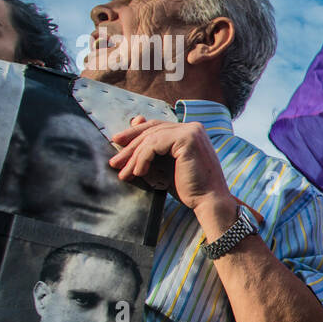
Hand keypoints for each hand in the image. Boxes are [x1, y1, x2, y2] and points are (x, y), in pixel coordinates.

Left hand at [109, 116, 234, 220]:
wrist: (207, 201)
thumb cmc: (189, 187)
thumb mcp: (164, 164)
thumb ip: (152, 147)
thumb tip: (135, 120)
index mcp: (190, 131)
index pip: (157, 127)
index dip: (135, 134)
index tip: (117, 144)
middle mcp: (193, 127)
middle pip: (152, 130)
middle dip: (130, 147)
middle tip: (115, 162)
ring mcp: (191, 131)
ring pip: (151, 138)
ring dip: (134, 157)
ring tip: (124, 173)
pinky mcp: (187, 139)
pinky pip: (155, 145)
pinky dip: (143, 159)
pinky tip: (138, 173)